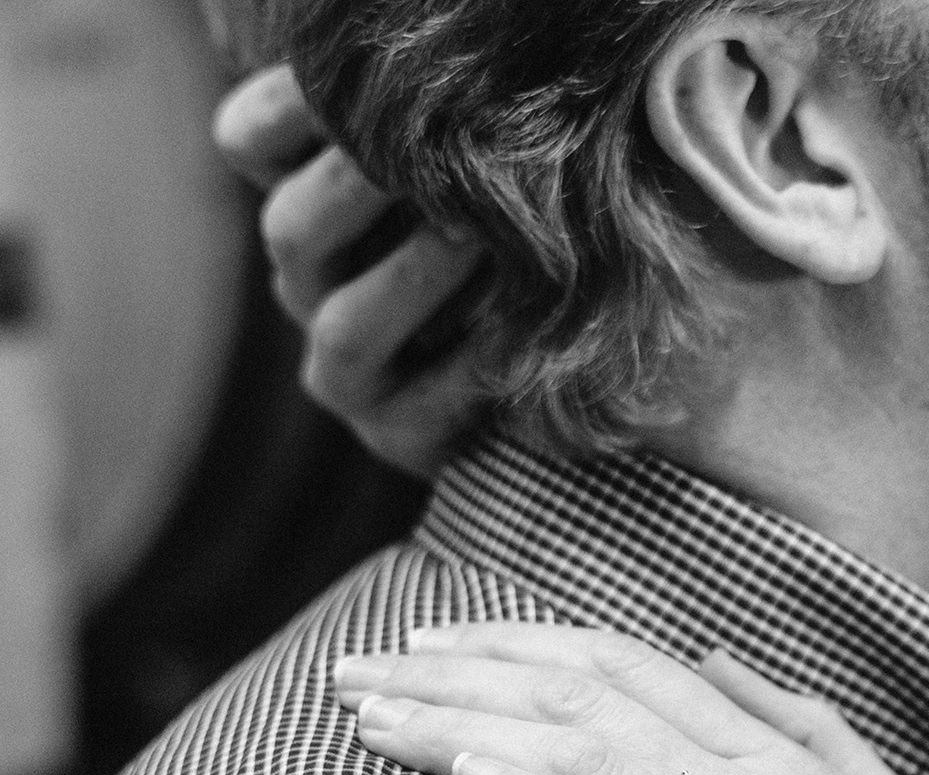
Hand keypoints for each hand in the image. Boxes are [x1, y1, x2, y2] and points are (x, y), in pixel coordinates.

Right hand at [212, 65, 490, 476]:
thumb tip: (436, 72)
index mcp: (309, 202)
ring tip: (479, 240)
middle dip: (358, 187)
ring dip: (415, 277)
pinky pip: (420, 406)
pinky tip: (520, 338)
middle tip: (432, 155)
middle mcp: (311, 282)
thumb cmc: (517, 244)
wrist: (566, 371)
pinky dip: (469, 371)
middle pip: (293, 227)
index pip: (249, 142)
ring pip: (347, 322)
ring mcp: (346, 367)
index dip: (285, 109)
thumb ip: (436, 136)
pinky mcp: (398, 435)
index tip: (348, 85)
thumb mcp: (471, 179)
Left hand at [331, 624, 928, 774]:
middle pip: (589, 700)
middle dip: (458, 674)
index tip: (431, 642)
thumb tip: (720, 662)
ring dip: (464, 729)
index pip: (636, 671)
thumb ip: (811, 733)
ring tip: (368, 719)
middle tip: (355, 670)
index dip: (522, 645)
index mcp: (798, 766)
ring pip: (590, 760)